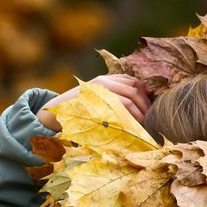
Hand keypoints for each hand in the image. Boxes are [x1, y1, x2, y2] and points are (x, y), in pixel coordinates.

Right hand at [37, 74, 151, 131]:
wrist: (54, 113)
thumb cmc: (78, 110)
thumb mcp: (96, 99)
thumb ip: (113, 96)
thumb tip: (139, 104)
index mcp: (104, 80)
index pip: (132, 81)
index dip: (145, 92)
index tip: (151, 106)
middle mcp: (103, 82)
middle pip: (134, 90)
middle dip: (146, 105)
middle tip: (152, 119)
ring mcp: (99, 92)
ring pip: (129, 99)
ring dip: (140, 113)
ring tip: (145, 125)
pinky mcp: (97, 104)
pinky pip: (120, 109)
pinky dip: (131, 118)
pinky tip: (135, 127)